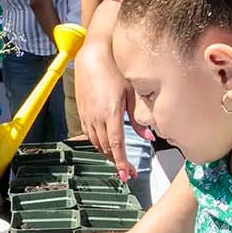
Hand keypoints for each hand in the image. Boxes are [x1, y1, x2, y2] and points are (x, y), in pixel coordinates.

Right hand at [74, 45, 132, 179]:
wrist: (92, 57)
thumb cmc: (115, 71)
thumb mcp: (131, 93)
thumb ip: (138, 118)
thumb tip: (149, 137)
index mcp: (111, 113)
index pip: (116, 144)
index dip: (121, 162)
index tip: (125, 175)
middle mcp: (96, 117)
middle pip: (105, 148)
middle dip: (116, 162)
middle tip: (127, 172)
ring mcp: (87, 115)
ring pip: (96, 143)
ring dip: (107, 153)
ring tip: (118, 160)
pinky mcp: (82, 112)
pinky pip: (89, 134)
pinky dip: (98, 143)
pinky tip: (105, 144)